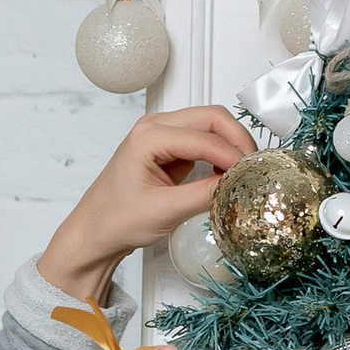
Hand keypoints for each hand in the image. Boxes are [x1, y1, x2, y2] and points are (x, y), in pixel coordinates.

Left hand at [41, 106, 256, 306]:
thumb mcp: (166, 211)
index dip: (233, 154)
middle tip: (254, 168)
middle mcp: (155, 126)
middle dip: (237, 140)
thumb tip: (238, 184)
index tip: (252, 175)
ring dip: (230, 144)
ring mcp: (161, 133)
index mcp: (149, 136)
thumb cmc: (118, 220)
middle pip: (211, 118)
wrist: (95, 231)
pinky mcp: (168, 146)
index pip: (205, 135)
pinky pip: (202, 139)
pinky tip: (226, 173)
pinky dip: (219, 152)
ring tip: (243, 172)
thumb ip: (205, 195)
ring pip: (209, 125)